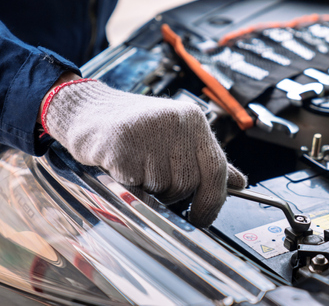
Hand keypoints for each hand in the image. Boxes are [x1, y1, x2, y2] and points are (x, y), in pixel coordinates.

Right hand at [41, 79, 246, 226]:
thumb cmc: (136, 128)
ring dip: (150, 189)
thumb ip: (207, 160)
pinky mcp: (122, 146)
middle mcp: (175, 122)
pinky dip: (130, 185)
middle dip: (173, 194)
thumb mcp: (177, 136)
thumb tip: (239, 182)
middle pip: (189, 183)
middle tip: (156, 181)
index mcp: (193, 119)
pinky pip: (136, 185)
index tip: (202, 218)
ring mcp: (149, 132)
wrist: (88, 111)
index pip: (217, 168)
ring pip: (163, 187)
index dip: (213, 201)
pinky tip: (122, 166)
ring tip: (137, 166)